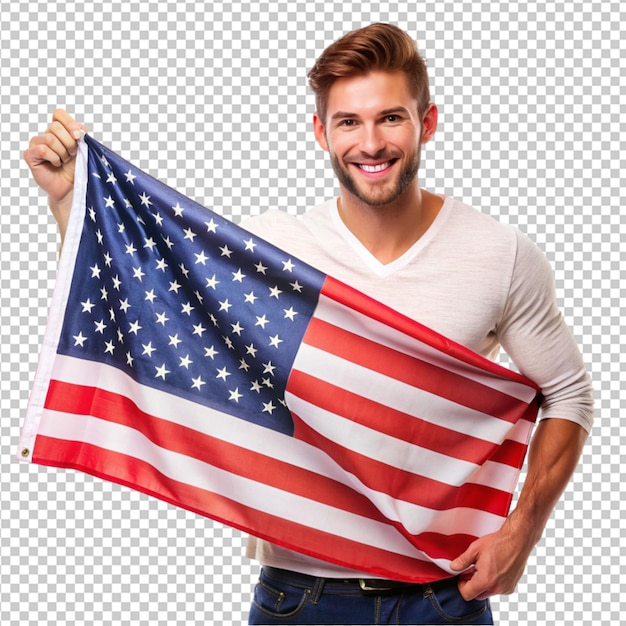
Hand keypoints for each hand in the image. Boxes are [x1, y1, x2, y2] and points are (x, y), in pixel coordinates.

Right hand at [23, 109, 86, 240]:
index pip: (59, 114)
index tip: (79, 138)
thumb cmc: (79, 169)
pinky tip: (55, 165)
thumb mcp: (84, 149)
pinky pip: (43, 149)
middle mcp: (46, 135)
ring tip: (63, 162)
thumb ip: (81, 135)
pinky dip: (53, 158)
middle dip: (69, 143)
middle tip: (71, 156)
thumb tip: (78, 129)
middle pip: (56, 127)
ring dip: (62, 153)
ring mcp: (36, 144)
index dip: (70, 124)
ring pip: (50, 138)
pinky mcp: (30, 155)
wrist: (73, 188)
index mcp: (60, 131)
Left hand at [449, 523, 531, 600]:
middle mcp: (496, 588)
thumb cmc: (499, 543)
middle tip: (471, 569)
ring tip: (483, 566)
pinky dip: (493, 582)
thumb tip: (453, 567)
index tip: (462, 576)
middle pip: (477, 595)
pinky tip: (493, 568)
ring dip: (482, 583)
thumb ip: (462, 561)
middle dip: (471, 584)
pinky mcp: (511, 586)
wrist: (517, 540)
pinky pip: (497, 589)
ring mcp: (505, 588)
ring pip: (487, 592)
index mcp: (485, 580)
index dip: (461, 584)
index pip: (466, 594)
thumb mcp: (475, 549)